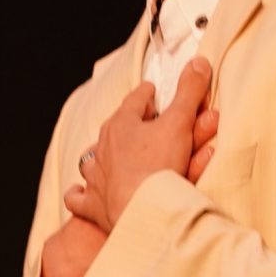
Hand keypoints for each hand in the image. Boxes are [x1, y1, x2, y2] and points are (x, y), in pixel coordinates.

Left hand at [66, 61, 216, 234]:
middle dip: (131, 125)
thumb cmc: (158, 168)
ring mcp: (95, 177)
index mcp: (121, 125)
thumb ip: (188, 93)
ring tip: (109, 155)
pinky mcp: (93, 206)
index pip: (135, 101)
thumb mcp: (179, 124)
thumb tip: (198, 63)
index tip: (152, 92)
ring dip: (102, 156)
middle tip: (143, 124)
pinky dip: (78, 194)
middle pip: (116, 128)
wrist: (142, 213)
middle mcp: (102, 148)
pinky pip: (77, 198)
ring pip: (92, 159)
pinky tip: (78, 191)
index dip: (146, 95)